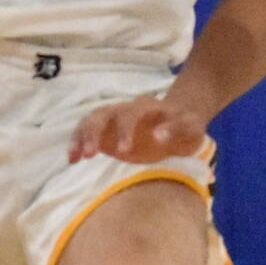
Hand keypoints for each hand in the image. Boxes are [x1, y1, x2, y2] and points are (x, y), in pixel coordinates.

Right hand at [69, 95, 208, 163]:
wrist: (180, 121)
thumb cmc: (187, 126)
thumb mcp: (192, 128)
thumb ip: (178, 129)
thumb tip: (158, 136)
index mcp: (148, 107)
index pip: (132, 114)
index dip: (126, 130)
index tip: (124, 150)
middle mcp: (127, 108)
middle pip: (105, 114)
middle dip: (95, 132)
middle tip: (90, 154)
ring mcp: (115, 118)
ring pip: (92, 120)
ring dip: (82, 137)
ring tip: (76, 157)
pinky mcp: (107, 130)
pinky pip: (87, 131)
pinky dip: (78, 142)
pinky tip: (73, 158)